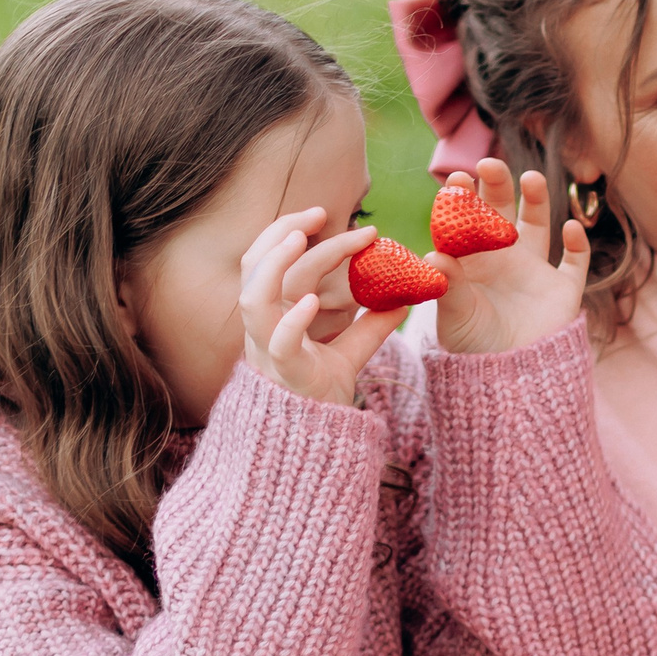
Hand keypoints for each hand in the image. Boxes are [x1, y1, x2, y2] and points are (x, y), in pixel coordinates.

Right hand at [239, 208, 405, 405]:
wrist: (317, 443)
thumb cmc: (322, 395)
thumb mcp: (350, 353)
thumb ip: (370, 326)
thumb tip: (403, 299)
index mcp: (273, 315)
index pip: (270, 261)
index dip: (289, 232)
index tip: (323, 213)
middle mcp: (263, 327)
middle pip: (254, 268)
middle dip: (279, 233)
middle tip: (317, 212)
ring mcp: (267, 350)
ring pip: (254, 299)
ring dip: (274, 265)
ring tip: (303, 240)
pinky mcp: (285, 373)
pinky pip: (279, 343)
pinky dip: (293, 320)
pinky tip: (312, 301)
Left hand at [432, 160, 590, 355]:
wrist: (507, 382)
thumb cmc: (472, 347)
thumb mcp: (454, 316)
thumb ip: (449, 285)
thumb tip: (435, 255)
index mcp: (472, 259)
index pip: (465, 219)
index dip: (463, 198)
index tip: (456, 178)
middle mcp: (504, 257)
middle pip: (502, 210)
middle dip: (497, 186)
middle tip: (488, 165)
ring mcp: (535, 271)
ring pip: (540, 225)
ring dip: (537, 200)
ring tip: (530, 179)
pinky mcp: (563, 289)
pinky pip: (575, 262)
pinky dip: (577, 245)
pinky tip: (571, 230)